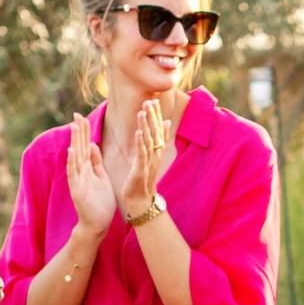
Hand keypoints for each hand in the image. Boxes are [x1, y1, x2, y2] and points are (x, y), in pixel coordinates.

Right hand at [67, 113, 116, 235]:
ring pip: (76, 157)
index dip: (83, 132)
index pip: (84, 146)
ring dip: (75, 142)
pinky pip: (74, 174)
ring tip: (74, 127)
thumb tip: (92, 144)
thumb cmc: (100, 202)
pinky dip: (72, 162)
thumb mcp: (101, 177)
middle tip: (76, 115)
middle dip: (78, 132)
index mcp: (87, 168)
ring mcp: (77, 180)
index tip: (82, 117)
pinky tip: (71, 151)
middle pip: (79, 147)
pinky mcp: (77, 190)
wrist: (98, 224)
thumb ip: (96, 161)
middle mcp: (80, 171)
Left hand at [118, 100, 167, 221]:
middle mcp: (155, 156)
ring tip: (143, 112)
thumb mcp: (150, 158)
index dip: (156, 116)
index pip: (158, 131)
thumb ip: (156, 140)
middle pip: (155, 133)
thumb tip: (164, 122)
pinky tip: (139, 133)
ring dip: (146, 126)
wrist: (141, 203)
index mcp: (156, 153)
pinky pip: (142, 155)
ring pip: (149, 142)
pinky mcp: (141, 171)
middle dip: (153, 117)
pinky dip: (141, 143)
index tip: (154, 101)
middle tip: (150, 101)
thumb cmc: (143, 181)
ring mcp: (149, 163)